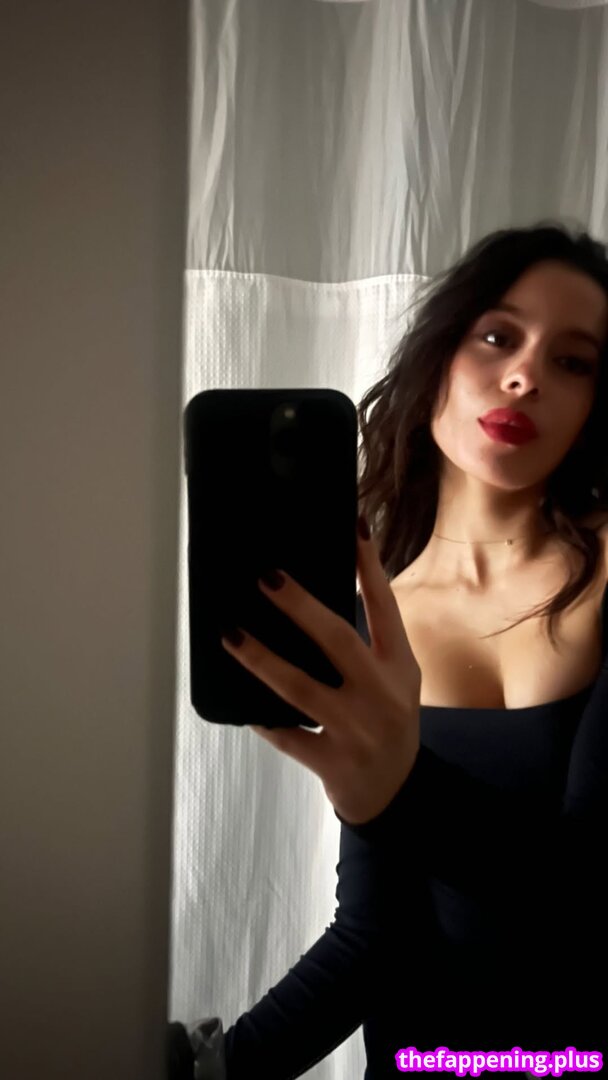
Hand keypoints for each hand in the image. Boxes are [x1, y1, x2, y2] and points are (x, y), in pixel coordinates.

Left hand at [220, 519, 421, 825]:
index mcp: (400, 666)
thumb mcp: (396, 680)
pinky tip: (239, 703)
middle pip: (338, 640)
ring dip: (261, 659)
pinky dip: (261, 719)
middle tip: (266, 578)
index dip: (369, 566)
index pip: (384, 607)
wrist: (398, 794)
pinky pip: (287, 736)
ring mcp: (357, 730)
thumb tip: (310, 596)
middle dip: (300, 607)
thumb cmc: (388, 722)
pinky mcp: (334, 763)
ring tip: (230, 634)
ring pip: (300, 688)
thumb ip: (368, 643)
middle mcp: (382, 694)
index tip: (352, 526)